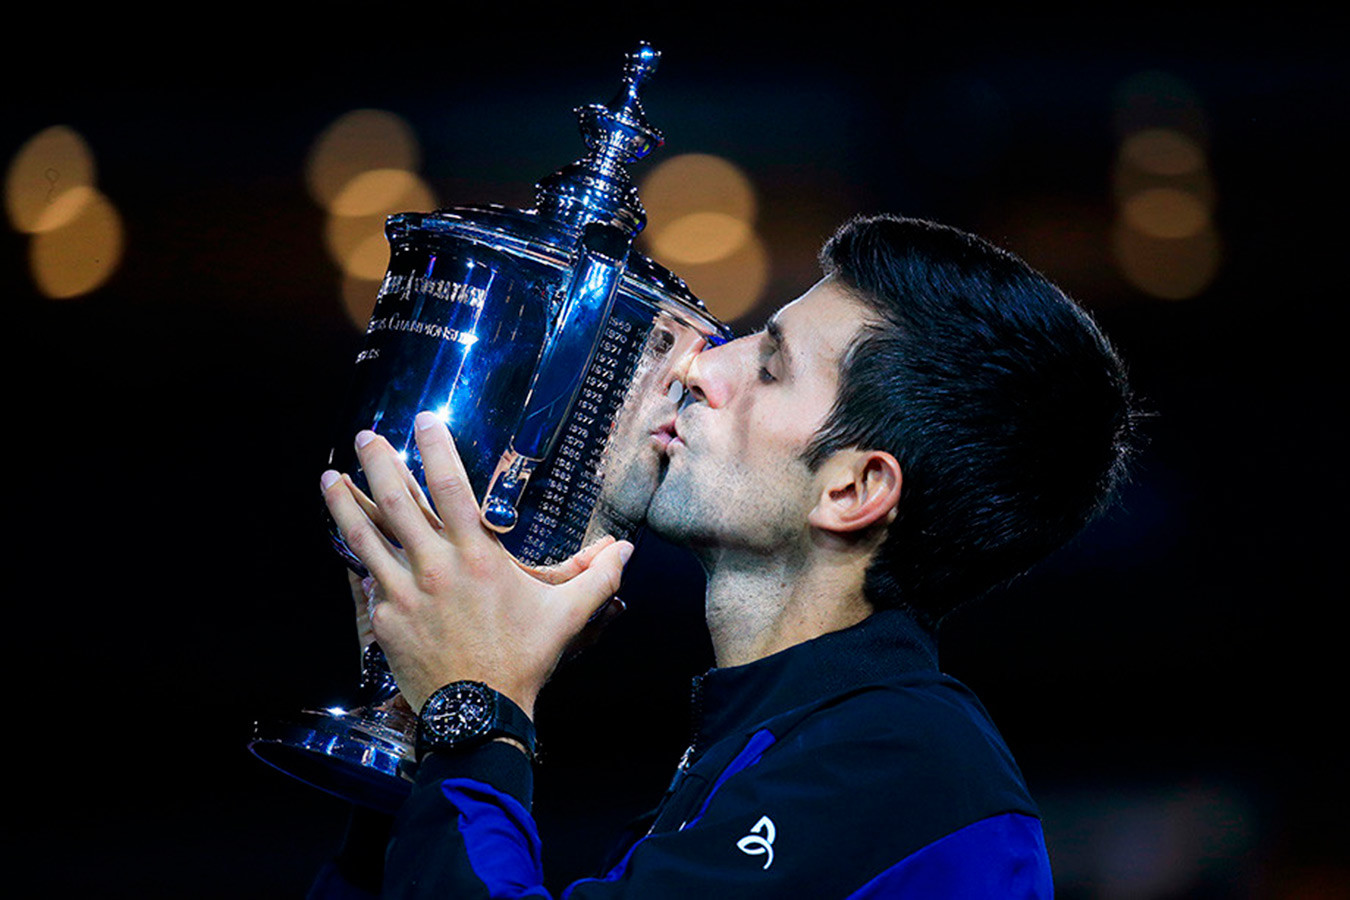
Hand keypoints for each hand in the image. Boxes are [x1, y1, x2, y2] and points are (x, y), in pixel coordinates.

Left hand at [321, 412, 633, 717]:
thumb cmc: (524, 659)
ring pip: (364, 536)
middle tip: (365, 436)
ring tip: (329, 476)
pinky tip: (344, 540)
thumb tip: (623, 550)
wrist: (478, 712)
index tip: (424, 419)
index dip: (435, 448)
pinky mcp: (384, 618)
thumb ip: (596, 577)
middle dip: (379, 462)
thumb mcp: (568, 615)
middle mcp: (435, 566)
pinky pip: (365, 579)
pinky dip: (354, 556)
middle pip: (396, 501)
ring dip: (343, 502)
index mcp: (478, 556)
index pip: (451, 487)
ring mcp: (403, 592)